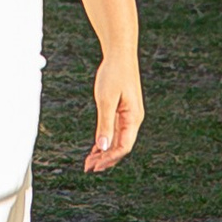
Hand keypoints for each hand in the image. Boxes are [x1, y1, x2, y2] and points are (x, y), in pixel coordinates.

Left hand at [85, 52, 143, 172]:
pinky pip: (115, 131)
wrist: (119, 54)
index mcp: (133, 118)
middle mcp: (133, 119)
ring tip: (89, 161)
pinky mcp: (122, 110)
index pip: (123, 147)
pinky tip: (96, 148)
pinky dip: (105, 141)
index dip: (109, 159)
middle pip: (121, 147)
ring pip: (117, 140)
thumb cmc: (114, 73)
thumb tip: (103, 147)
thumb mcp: (106, 99)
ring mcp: (128, 115)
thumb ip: (105, 124)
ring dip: (104, 152)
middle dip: (105, 159)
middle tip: (88, 167)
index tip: (94, 166)